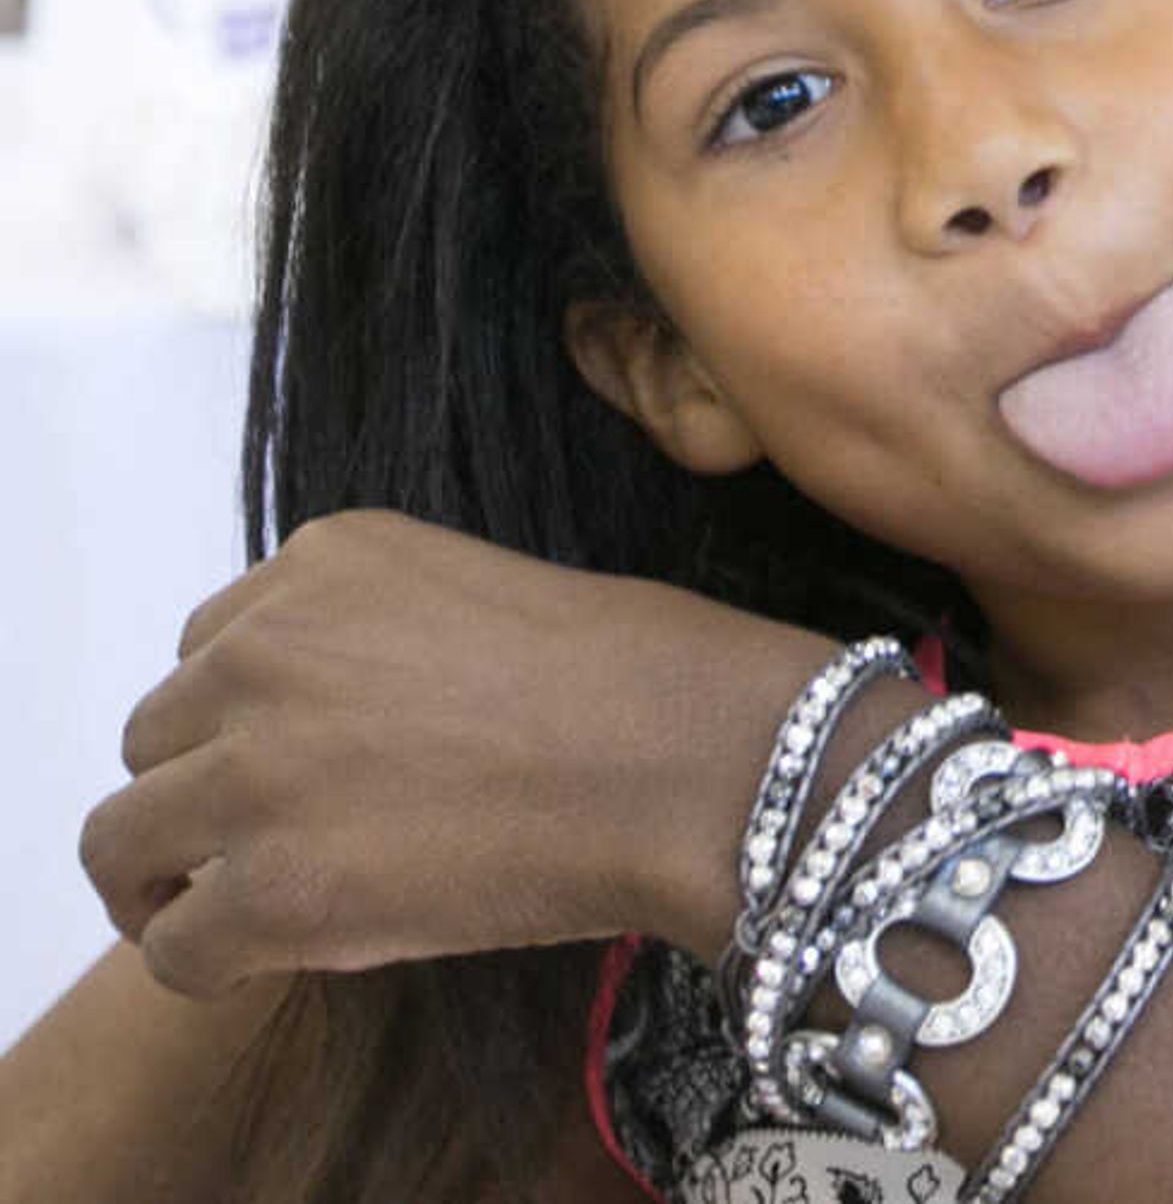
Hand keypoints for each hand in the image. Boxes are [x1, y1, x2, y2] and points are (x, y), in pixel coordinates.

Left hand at [79, 510, 838, 993]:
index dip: (245, 718)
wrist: (698, 759)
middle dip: (201, 794)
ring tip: (234, 913)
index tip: (296, 763)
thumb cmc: (644, 677)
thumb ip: (384, 638)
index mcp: (325, 560)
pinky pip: (174, 945)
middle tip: (270, 845)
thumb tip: (346, 734)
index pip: (211, 646)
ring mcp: (257, 767)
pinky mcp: (272, 887)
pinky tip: (268, 964)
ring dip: (173, 878)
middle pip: (154, 737)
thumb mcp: (487, 592)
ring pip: (122, 839)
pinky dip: (205, 964)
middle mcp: (264, 648)